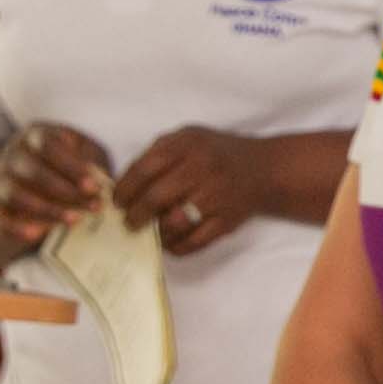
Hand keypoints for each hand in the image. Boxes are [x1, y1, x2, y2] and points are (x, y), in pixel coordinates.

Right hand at [0, 124, 112, 248]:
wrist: (18, 177)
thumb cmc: (63, 161)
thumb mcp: (80, 151)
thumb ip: (90, 158)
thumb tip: (100, 177)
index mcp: (33, 136)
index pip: (48, 146)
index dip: (71, 166)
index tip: (93, 185)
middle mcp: (12, 157)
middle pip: (33, 171)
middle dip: (66, 191)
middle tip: (94, 205)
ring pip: (16, 195)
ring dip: (47, 209)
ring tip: (76, 220)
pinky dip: (14, 228)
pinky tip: (36, 234)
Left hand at [115, 127, 266, 256]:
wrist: (265, 169)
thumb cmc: (217, 152)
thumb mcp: (188, 137)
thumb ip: (158, 151)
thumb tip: (125, 181)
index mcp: (189, 146)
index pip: (145, 169)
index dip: (124, 189)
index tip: (117, 201)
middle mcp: (204, 170)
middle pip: (157, 197)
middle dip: (135, 214)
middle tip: (129, 221)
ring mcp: (218, 197)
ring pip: (175, 222)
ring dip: (155, 232)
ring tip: (150, 232)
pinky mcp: (228, 220)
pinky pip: (196, 241)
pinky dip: (177, 246)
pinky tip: (169, 242)